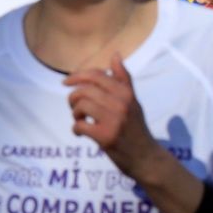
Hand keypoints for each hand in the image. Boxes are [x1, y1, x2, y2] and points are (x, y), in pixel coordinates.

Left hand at [63, 53, 160, 175]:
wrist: (146, 157)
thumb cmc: (135, 127)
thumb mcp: (133, 101)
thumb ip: (123, 79)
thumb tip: (115, 55)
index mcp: (127, 93)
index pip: (97, 76)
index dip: (77, 76)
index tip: (66, 82)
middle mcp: (122, 103)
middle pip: (85, 90)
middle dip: (73, 97)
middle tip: (75, 107)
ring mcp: (114, 120)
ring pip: (81, 105)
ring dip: (75, 113)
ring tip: (80, 119)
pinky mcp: (106, 136)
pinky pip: (80, 125)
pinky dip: (76, 129)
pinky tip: (82, 133)